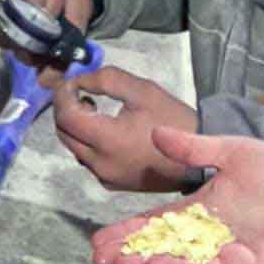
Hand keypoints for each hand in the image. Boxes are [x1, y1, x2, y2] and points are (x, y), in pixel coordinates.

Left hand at [49, 66, 199, 190]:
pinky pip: (89, 160)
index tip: (72, 81)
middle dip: (66, 109)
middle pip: (64, 134)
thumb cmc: (174, 121)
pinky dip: (88, 143)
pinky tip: (106, 131)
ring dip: (76, 127)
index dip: (63, 94)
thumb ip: (108, 80)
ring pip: (74, 148)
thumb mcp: (144, 90)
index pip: (66, 116)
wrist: (200, 159)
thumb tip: (80, 80)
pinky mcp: (112, 183)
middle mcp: (100, 164)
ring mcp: (105, 177)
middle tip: (81, 92)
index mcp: (107, 140)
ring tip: (94, 109)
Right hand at [89, 129, 263, 263]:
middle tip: (98, 255)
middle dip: (129, 249)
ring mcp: (222, 251)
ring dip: (148, 262)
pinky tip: (158, 262)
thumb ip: (195, 149)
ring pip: (177, 260)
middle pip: (159, 244)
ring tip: (119, 262)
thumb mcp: (233, 151)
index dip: (128, 229)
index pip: (156, 221)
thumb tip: (156, 132)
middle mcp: (206, 232)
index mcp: (201, 207)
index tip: (99, 237)